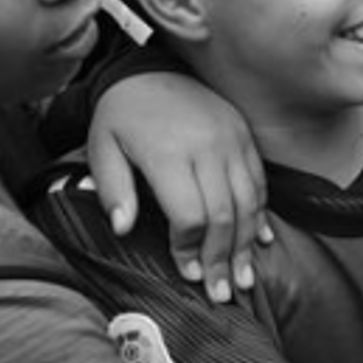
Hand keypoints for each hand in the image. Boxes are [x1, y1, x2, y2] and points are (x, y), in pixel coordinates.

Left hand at [84, 70, 268, 300]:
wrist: (150, 70)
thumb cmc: (120, 116)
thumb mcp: (101, 148)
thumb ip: (113, 189)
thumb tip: (123, 229)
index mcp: (169, 154)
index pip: (191, 214)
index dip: (190, 248)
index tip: (186, 272)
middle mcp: (208, 149)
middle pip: (225, 214)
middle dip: (224, 258)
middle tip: (222, 292)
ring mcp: (232, 142)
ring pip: (249, 203)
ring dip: (247, 245)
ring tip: (244, 277)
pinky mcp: (245, 138)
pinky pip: (260, 184)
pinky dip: (261, 216)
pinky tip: (259, 242)